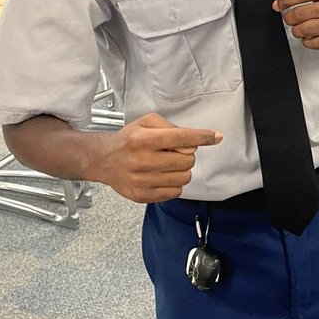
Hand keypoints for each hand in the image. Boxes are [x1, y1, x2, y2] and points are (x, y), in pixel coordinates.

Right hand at [93, 112, 221, 202]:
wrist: (103, 160)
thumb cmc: (128, 140)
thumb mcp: (147, 122)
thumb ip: (172, 128)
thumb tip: (194, 143)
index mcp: (142, 139)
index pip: (181, 138)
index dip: (202, 137)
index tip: (216, 137)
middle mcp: (141, 160)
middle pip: (187, 161)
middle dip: (187, 156)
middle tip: (174, 153)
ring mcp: (141, 181)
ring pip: (184, 178)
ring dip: (182, 170)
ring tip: (167, 165)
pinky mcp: (142, 196)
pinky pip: (175, 192)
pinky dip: (174, 183)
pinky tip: (161, 175)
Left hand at [273, 0, 318, 49]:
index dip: (285, 0)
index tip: (279, 5)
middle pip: (300, 13)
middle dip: (290, 18)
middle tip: (291, 19)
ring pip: (305, 29)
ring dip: (297, 31)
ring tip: (301, 29)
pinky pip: (314, 42)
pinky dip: (308, 41)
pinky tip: (313, 36)